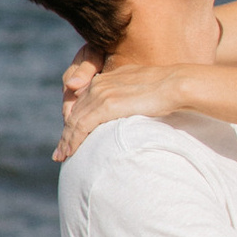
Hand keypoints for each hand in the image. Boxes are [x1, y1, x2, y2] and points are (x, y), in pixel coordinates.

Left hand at [54, 58, 184, 160]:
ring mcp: (100, 94)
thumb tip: (125, 109)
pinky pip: (81, 126)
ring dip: (66, 141)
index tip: (70, 138)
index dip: (74, 121)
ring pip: (74, 121)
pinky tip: (69, 152)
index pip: (82, 103)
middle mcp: (98, 84)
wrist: (176, 84)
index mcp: (105, 80)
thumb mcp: (139, 89)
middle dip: (66, 134)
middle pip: (75, 113)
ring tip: (62, 156)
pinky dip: (73, 140)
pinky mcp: (105, 105)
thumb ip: (126, 96)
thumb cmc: (165, 90)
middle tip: (60, 152)